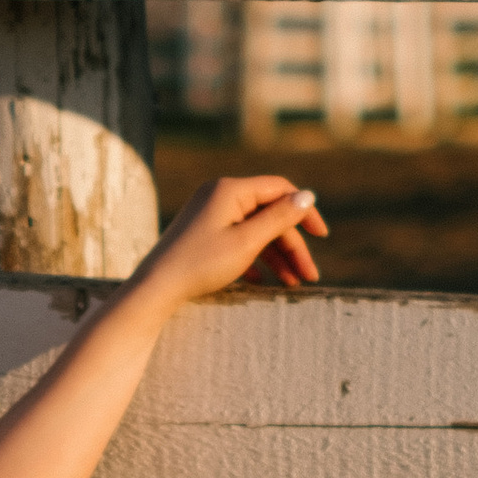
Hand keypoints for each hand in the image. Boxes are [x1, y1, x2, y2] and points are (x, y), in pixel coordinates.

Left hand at [130, 174, 327, 314]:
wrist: (156, 288)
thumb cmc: (202, 264)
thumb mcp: (247, 241)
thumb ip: (280, 218)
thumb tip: (308, 196)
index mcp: (231, 190)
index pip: (280, 190)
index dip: (304, 212)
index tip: (321, 237)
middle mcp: (220, 195)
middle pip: (268, 215)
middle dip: (291, 246)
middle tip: (308, 277)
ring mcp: (209, 214)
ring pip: (254, 231)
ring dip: (275, 257)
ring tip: (290, 285)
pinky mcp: (202, 233)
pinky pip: (236, 240)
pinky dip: (252, 259)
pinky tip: (261, 282)